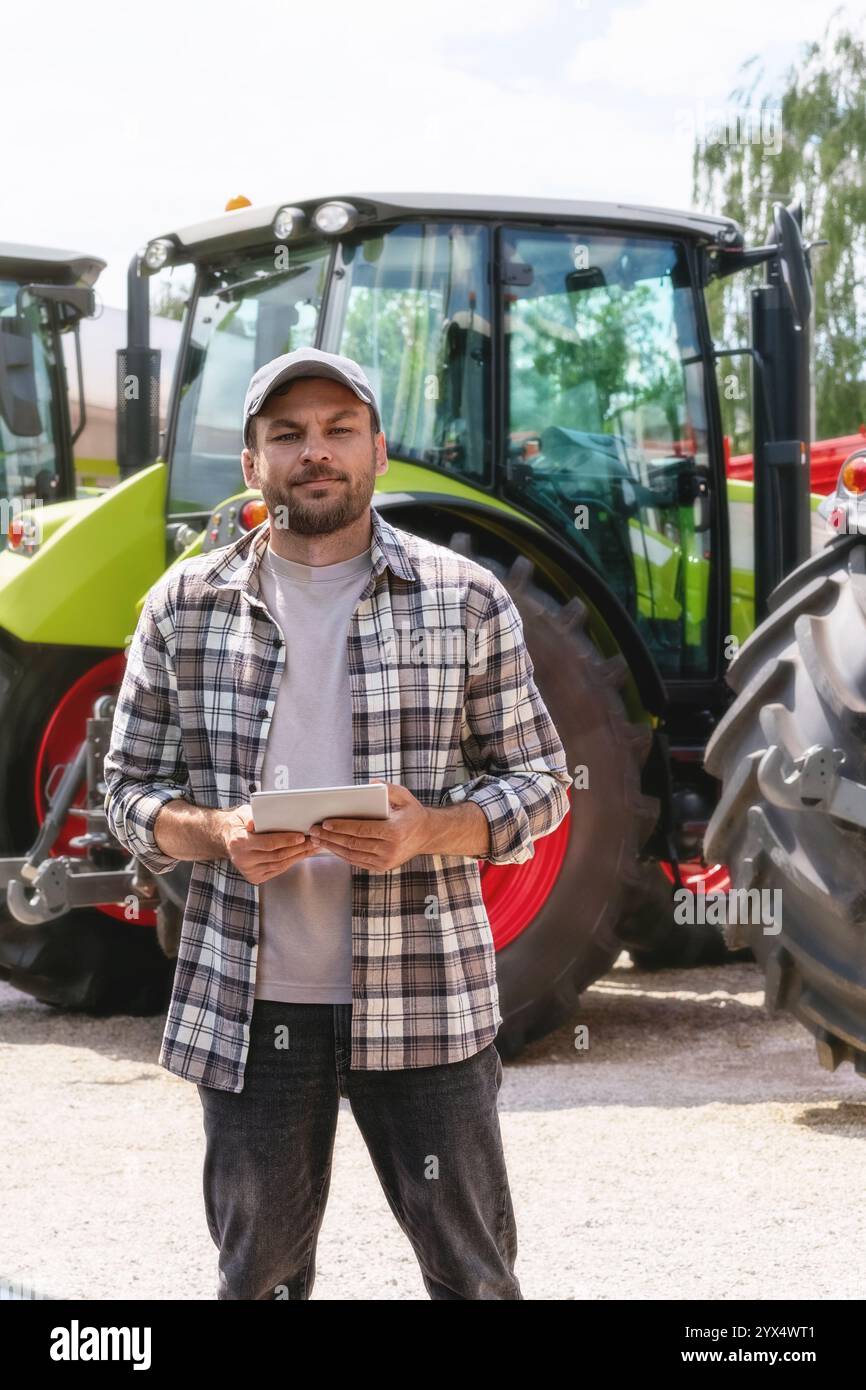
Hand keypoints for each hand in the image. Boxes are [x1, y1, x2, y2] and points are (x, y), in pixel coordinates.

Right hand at [220, 803, 315, 883]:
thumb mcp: (243, 814)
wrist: (227, 839)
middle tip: (313, 840)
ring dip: (298, 856)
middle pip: (277, 856)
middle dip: (298, 848)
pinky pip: (278, 869)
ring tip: (312, 847)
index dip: (286, 840)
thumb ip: (252, 817)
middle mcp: (243, 859)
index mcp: (239, 842)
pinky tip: (301, 854)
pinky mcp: (255, 877)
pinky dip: (291, 862)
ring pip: (280, 864)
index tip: (301, 836)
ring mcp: (249, 870)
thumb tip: (257, 821)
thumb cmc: (239, 824)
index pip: (268, 843)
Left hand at [308, 781, 433, 871]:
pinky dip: (342, 854)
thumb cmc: (412, 814)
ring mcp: (386, 861)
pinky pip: (357, 861)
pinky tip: (331, 846)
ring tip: (317, 839)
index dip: (342, 827)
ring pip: (352, 855)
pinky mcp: (382, 867)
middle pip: (353, 844)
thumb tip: (373, 783)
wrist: (426, 835)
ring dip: (333, 847)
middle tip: (314, 831)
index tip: (325, 823)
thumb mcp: (405, 796)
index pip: (362, 830)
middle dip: (331, 837)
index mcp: (395, 831)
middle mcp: (390, 849)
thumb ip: (389, 788)